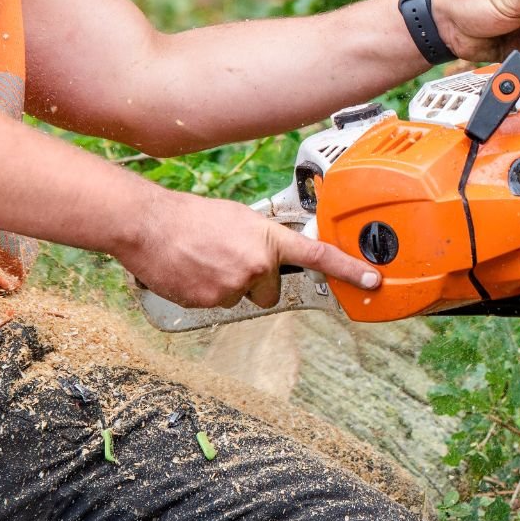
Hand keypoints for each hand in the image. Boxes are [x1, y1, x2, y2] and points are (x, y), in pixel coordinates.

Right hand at [118, 189, 380, 308]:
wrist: (148, 225)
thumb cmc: (190, 216)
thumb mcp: (237, 217)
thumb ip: (262, 237)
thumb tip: (274, 252)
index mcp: (268, 238)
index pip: (317, 256)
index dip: (347, 269)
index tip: (372, 281)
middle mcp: (258, 264)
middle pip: (270, 289)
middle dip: (255, 279)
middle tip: (226, 257)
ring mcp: (235, 286)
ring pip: (243, 297)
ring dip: (228, 284)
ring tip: (203, 259)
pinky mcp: (213, 302)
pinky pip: (220, 304)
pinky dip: (208, 291)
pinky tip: (191, 270)